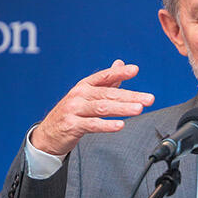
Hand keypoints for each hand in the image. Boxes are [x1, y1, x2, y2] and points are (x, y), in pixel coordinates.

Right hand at [30, 59, 154, 155]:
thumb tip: (121, 63)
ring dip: (122, 108)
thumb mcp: (87, 94)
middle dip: (131, 96)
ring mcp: (74, 109)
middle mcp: (79, 95)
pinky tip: (120, 125)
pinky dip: (107, 125)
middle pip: (108, 94)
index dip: (119, 72)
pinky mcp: (72, 125)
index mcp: (85, 86)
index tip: (135, 70)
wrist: (49, 134)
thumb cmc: (72, 113)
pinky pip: (92, 124)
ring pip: (102, 108)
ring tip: (139, 109)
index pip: (104, 76)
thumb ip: (106, 81)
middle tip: (148, 99)